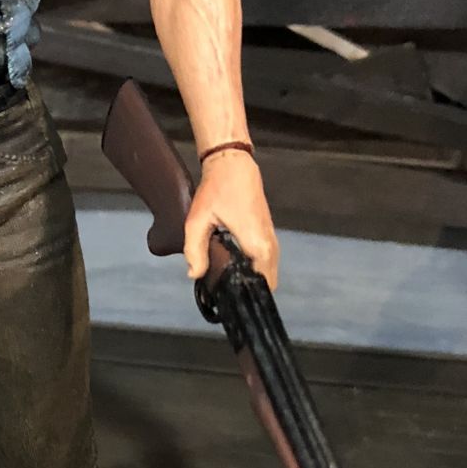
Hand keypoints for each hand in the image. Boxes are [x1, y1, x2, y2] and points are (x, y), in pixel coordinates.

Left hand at [184, 150, 278, 288]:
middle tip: (224, 296)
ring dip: (251, 280)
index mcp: (257, 246)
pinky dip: (253, 269)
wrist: (233, 165)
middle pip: (267, 283)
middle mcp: (270, 246)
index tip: (228, 302)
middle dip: (248, 291)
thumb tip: (195, 275)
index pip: (261, 285)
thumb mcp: (197, 221)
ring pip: (267, 272)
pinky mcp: (268, 235)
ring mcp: (271, 240)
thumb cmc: (216, 190)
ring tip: (226, 285)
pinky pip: (266, 262)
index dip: (245, 296)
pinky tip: (233, 270)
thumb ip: (195, 250)